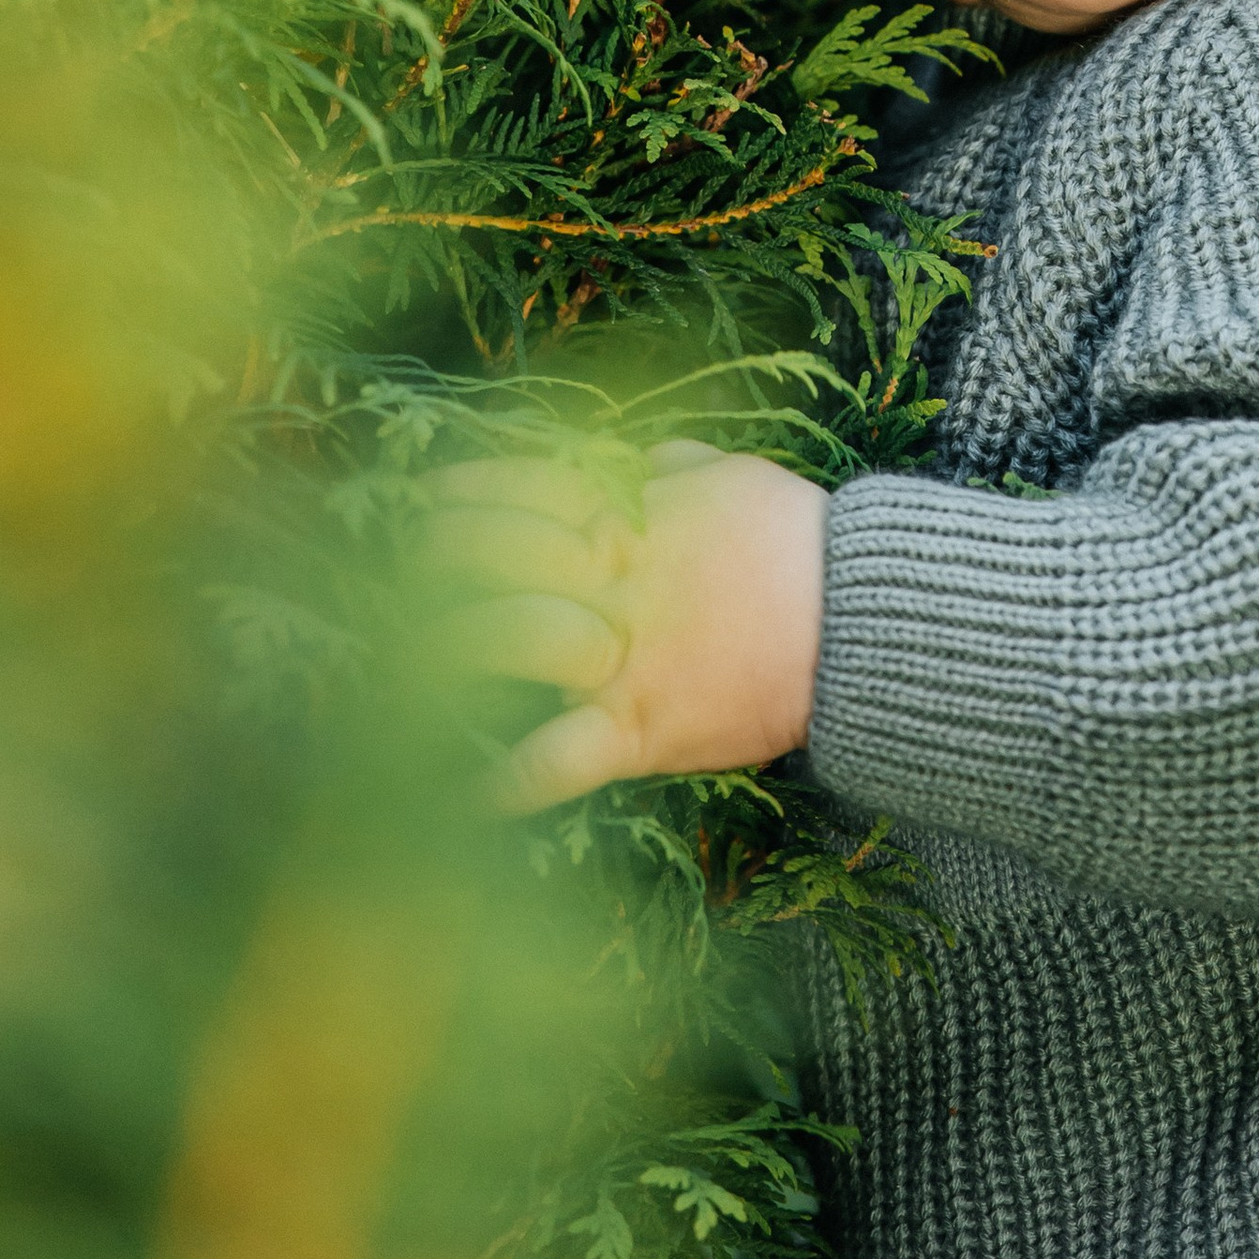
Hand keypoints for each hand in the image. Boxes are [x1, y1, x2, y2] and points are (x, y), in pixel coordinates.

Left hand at [420, 441, 828, 813]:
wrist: (864, 625)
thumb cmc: (804, 544)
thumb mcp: (742, 482)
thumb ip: (682, 470)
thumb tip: (645, 460)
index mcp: (638, 514)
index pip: (533, 484)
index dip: (470, 486)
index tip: (422, 492)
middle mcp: (617, 576)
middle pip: (501, 550)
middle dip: (438, 552)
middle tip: (394, 565)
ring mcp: (623, 652)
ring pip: (512, 637)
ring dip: (450, 648)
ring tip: (396, 667)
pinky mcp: (641, 726)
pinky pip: (560, 757)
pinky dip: (508, 782)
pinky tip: (460, 798)